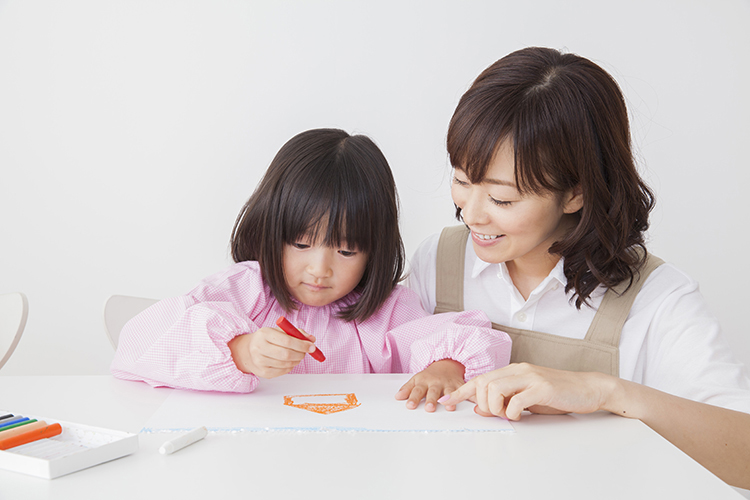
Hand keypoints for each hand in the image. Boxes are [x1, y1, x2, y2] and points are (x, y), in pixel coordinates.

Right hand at [228, 326, 316, 378]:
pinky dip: (290, 366)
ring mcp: (259, 362)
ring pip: (286, 364)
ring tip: (297, 355)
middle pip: (287, 354)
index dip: (302, 344)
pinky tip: (289, 361)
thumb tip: (312, 339)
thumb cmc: (267, 339)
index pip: (287, 341)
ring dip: (297, 360)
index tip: (312, 346)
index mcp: (264, 334)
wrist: (248, 351)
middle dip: (301, 353)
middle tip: (306, 352)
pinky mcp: (263, 372)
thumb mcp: (279, 331)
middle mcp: (259, 348)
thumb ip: (296, 333)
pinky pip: (283, 371)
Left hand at [394, 359, 465, 411]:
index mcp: (424, 382)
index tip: (410, 405)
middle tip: (429, 408)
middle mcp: (436, 383)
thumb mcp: (416, 379)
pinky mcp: (459, 386)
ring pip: (449, 392)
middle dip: (431, 400)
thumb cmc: (429, 376)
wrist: (447, 365)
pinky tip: (472, 402)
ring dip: (449, 400)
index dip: (413, 398)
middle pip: (433, 392)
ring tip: (449, 407)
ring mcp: (448, 384)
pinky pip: (464, 391)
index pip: (417, 391)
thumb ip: (407, 389)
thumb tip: (397, 397)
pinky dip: (469, 396)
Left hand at [438, 363, 612, 419]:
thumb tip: (481, 409)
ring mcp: (531, 377)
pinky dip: (512, 412)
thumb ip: (504, 402)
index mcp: (513, 371)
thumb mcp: (526, 399)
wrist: (589, 388)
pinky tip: (520, 416)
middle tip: (496, 414)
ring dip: (495, 407)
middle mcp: (519, 370)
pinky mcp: (543, 387)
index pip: (480, 378)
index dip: (462, 391)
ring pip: (495, 388)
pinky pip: (517, 400)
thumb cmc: (557, 395)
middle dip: (482, 403)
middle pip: (484, 383)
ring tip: (507, 415)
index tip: (447, 400)